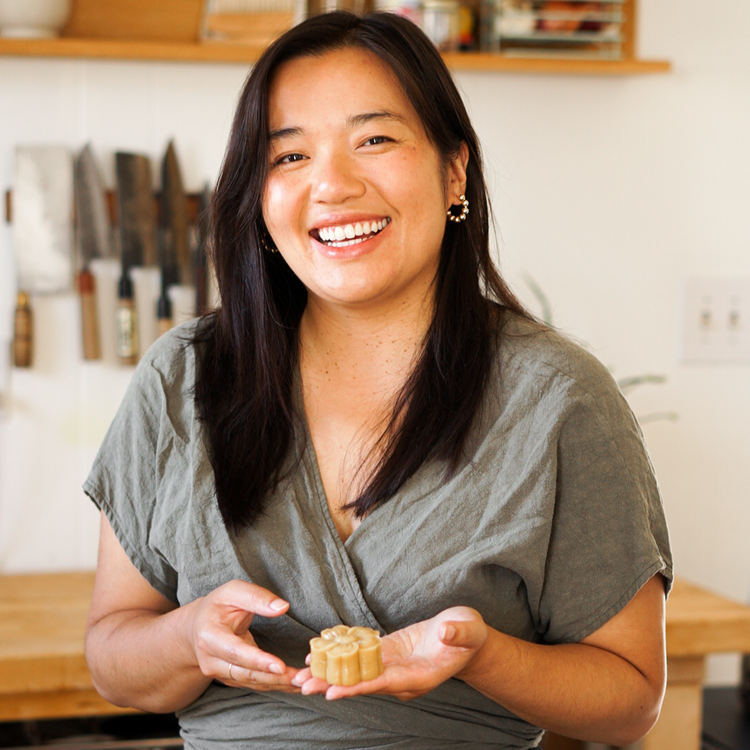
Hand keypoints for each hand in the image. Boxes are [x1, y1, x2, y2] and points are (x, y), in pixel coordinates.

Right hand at [190, 580, 301, 692]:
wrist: (198, 626)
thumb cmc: (218, 605)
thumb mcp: (233, 591)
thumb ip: (256, 597)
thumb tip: (282, 607)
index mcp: (209, 636)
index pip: (235, 652)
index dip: (258, 661)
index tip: (281, 666)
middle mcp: (211, 661)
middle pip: (246, 673)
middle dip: (275, 677)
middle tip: (302, 678)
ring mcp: (220, 673)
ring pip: (252, 682)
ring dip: (280, 684)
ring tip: (305, 681)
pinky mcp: (231, 679)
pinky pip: (255, 684)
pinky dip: (276, 685)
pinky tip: (295, 683)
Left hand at [293, 607, 487, 700]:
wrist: (464, 634)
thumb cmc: (469, 633)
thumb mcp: (468, 629)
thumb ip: (458, 633)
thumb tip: (445, 632)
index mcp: (420, 676)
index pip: (384, 684)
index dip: (359, 687)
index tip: (333, 692)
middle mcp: (401, 677)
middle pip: (363, 683)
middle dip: (333, 685)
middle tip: (303, 686)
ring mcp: (392, 666)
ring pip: (357, 673)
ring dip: (331, 674)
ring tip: (301, 676)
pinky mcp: (386, 653)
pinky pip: (361, 657)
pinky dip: (341, 658)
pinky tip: (320, 656)